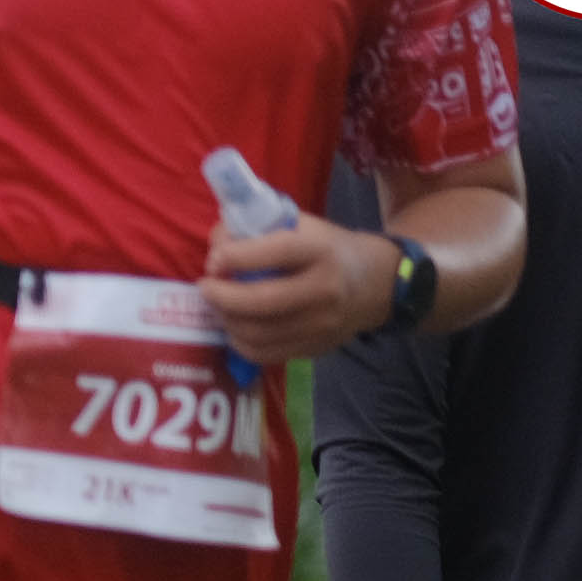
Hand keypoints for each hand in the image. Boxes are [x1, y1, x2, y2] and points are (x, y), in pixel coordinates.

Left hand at [200, 224, 392, 367]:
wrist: (375, 284)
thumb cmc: (328, 249)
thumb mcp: (304, 227)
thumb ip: (261, 229)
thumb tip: (217, 241)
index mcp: (321, 251)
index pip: (275, 253)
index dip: (235, 257)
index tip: (214, 260)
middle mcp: (324, 290)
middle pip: (261, 301)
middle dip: (221, 296)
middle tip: (206, 287)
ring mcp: (321, 324)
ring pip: (258, 333)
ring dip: (226, 320)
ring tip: (218, 306)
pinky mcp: (315, 347)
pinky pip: (265, 353)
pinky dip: (240, 342)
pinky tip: (235, 326)